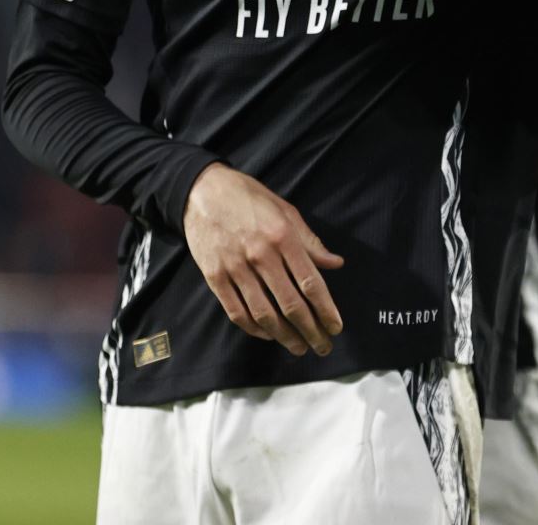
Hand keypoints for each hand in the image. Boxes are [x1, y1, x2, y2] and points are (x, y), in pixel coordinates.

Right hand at [182, 164, 344, 356]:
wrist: (202, 191)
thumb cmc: (248, 198)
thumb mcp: (285, 210)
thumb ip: (310, 241)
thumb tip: (335, 264)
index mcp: (283, 236)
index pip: (310, 282)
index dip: (326, 309)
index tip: (336, 327)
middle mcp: (261, 254)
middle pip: (290, 304)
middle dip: (310, 330)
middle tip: (322, 346)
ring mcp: (235, 267)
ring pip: (264, 314)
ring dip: (284, 336)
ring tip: (298, 347)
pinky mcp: (214, 276)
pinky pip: (237, 311)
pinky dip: (254, 329)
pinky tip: (268, 335)